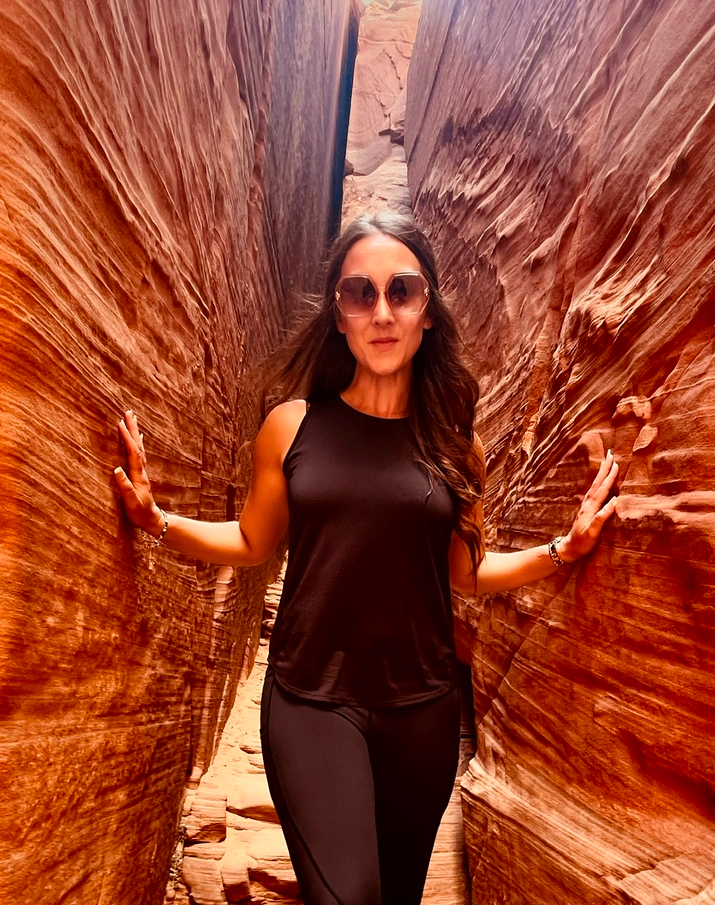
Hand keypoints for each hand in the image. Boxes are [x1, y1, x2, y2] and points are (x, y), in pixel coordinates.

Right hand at [113, 410, 164, 534]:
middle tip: (128, 412)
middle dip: (132, 428)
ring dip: (135, 433)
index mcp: (138, 475)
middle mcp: (142, 470)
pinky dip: (137, 443)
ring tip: (132, 419)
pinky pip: (139, 454)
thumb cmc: (139, 512)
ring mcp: (142, 471)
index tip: (120, 423)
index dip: (126, 437)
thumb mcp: (131, 501)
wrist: (151, 519)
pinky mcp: (140, 474)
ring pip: (139, 448)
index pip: (132, 452)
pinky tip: (138, 438)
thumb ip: (125, 486)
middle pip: (137, 445)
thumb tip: (116, 469)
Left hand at [558, 450, 618, 561]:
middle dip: (605, 468)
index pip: (603, 488)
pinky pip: (594, 490)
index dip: (609, 476)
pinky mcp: (587, 508)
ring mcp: (586, 505)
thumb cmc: (583, 542)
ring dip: (601, 473)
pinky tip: (600, 480)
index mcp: (591, 507)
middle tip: (610, 454)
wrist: (570, 547)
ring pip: (595, 484)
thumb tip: (615, 501)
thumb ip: (602, 516)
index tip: (616, 463)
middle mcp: (588, 503)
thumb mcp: (593, 531)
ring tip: (606, 462)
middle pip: (598, 482)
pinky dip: (599, 482)